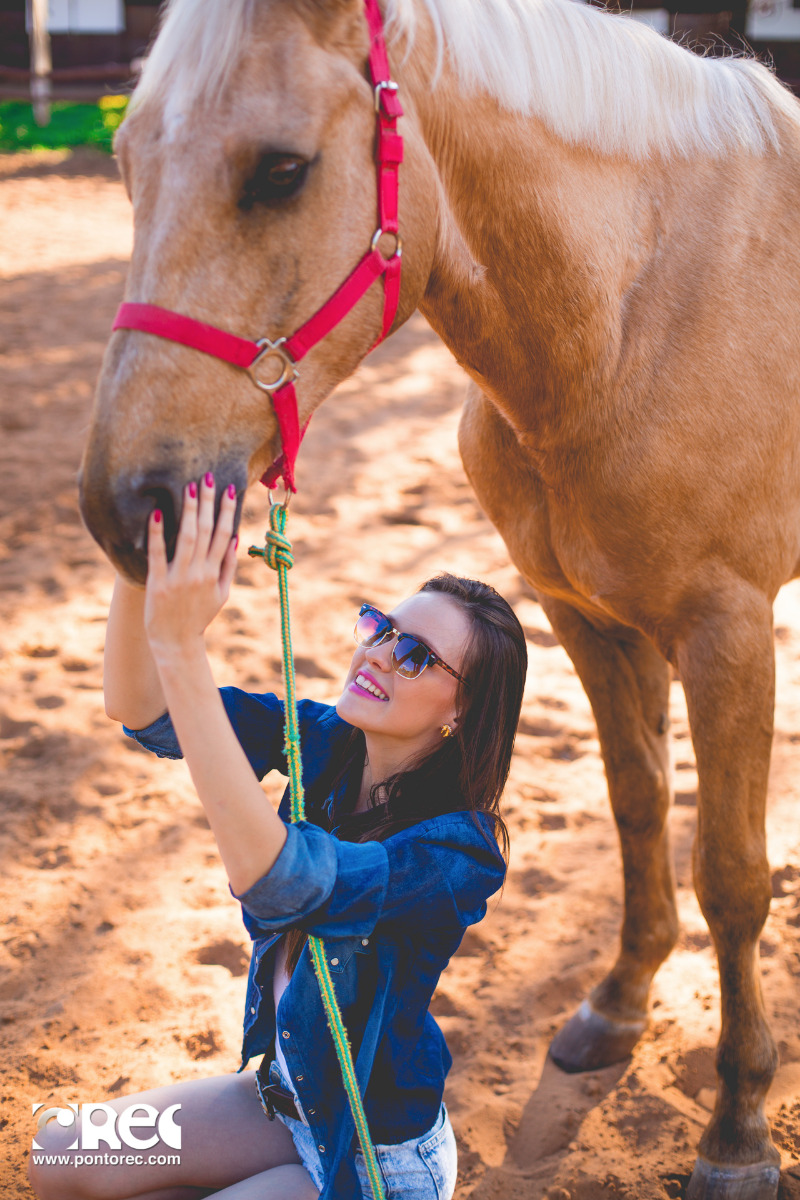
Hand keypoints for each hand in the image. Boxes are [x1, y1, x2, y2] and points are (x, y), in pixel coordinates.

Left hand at [144, 473, 237, 658]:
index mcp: (215, 574)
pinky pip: (158, 554)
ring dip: (188, 511)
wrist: (176, 642)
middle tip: (207, 477)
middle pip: (206, 531)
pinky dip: (157, 534)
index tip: (229, 489)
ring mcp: (179, 578)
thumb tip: (234, 538)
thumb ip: (228, 568)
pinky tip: (156, 513)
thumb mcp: (221, 595)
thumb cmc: (198, 617)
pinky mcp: (158, 583)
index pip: (224, 535)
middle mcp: (199, 573)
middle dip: (208, 503)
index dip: (227, 511)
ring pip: (186, 538)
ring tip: (189, 487)